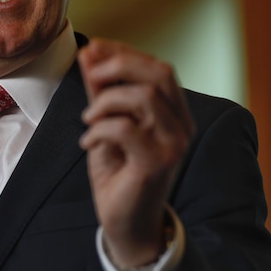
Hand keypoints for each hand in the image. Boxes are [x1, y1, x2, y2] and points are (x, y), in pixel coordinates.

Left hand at [78, 38, 193, 268]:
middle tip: (91, 75)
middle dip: (120, 65)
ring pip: (144, 97)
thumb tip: (88, 52)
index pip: (159, 67)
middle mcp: (182, 126)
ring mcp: (173, 144)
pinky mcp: (156, 163)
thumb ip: (101, 89)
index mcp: (175, 113)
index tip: (92, 48)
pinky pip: (124, 128)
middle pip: (160, 73)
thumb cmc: (118, 172)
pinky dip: (98, 130)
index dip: (124, 52)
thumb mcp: (106, 122)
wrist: (125, 222)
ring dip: (105, 101)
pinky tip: (88, 143)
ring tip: (89, 119)